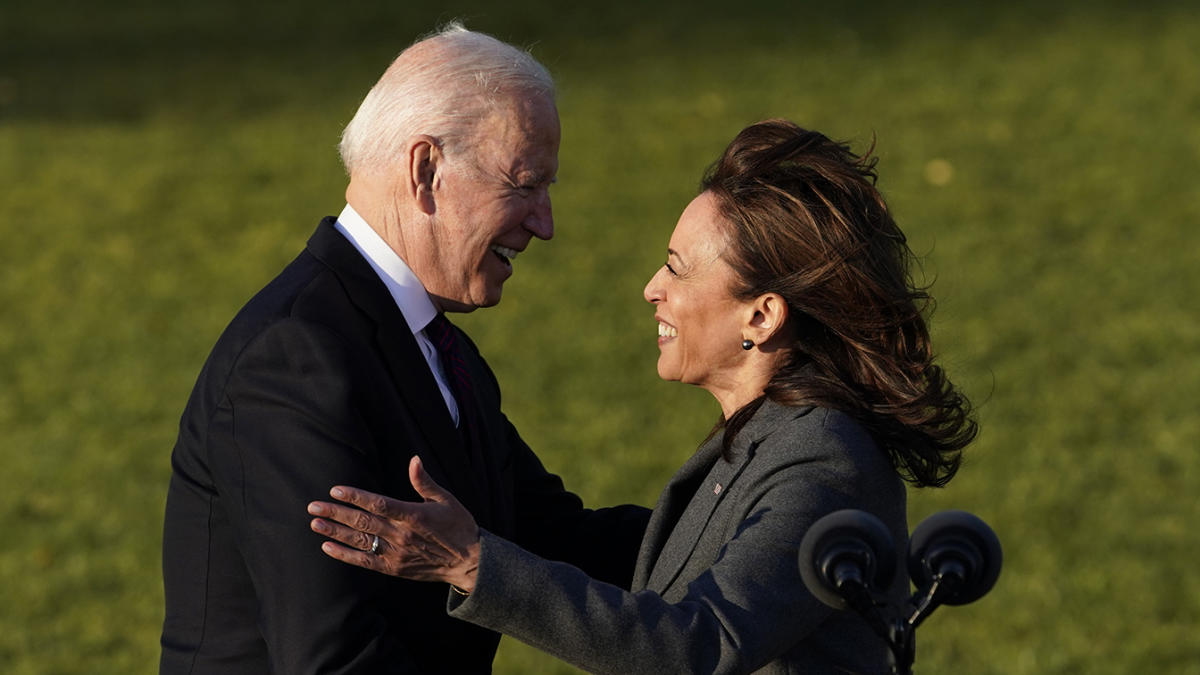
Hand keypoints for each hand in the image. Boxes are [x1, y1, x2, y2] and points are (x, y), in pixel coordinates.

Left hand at [308, 456, 480, 591]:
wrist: (468, 562)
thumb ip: (425, 482)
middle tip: (313, 506)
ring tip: (315, 523)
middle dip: (336, 512)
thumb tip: (414, 459)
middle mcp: (401, 535)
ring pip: (360, 541)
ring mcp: (396, 553)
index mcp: (413, 515)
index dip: (355, 497)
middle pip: (362, 522)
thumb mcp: (446, 500)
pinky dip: (345, 555)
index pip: (378, 504)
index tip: (335, 490)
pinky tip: (328, 547)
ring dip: (335, 532)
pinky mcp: (394, 568)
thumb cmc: (458, 526)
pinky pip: (365, 561)